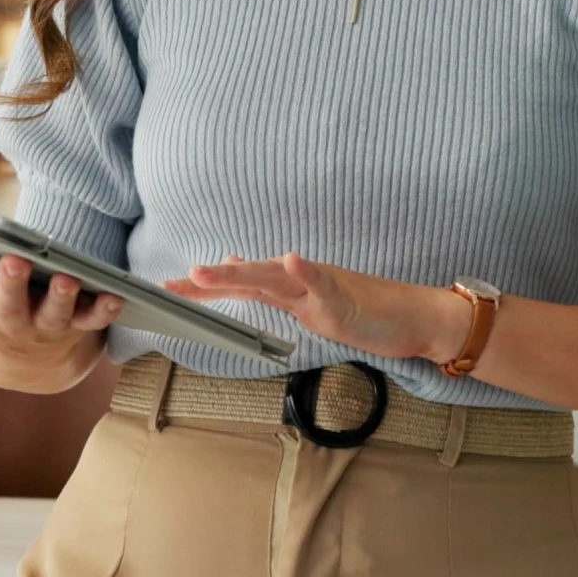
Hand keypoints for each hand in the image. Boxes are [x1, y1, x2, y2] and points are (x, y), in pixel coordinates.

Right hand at [0, 231, 123, 392]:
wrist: (27, 364)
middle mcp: (9, 322)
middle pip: (6, 305)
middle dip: (9, 282)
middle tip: (14, 258)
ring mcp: (44, 328)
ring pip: (52, 315)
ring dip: (59, 297)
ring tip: (66, 277)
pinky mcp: (77, 328)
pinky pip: (93, 321)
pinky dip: (104, 310)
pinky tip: (115, 295)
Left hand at [162, 252, 449, 360]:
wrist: (412, 316)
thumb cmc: (363, 309)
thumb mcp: (309, 302)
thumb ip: (273, 287)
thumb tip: (235, 264)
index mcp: (288, 286)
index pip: (238, 285)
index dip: (203, 286)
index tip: (166, 289)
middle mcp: (299, 281)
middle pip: (248, 277)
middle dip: (209, 281)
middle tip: (171, 284)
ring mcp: (322, 288)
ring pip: (276, 277)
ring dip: (241, 272)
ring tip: (207, 270)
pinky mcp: (345, 299)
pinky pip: (324, 284)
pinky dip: (307, 272)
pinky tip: (292, 260)